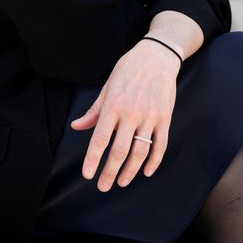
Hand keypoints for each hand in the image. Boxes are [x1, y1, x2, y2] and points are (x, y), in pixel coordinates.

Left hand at [69, 39, 178, 191]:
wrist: (157, 56)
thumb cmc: (128, 69)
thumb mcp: (107, 86)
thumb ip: (94, 111)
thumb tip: (77, 127)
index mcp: (113, 105)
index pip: (101, 138)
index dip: (93, 159)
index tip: (88, 175)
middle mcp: (131, 113)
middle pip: (119, 150)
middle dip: (110, 172)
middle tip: (103, 186)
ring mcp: (150, 117)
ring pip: (140, 152)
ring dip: (130, 170)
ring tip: (122, 181)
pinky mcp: (165, 118)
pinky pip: (160, 145)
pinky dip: (154, 161)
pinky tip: (146, 171)